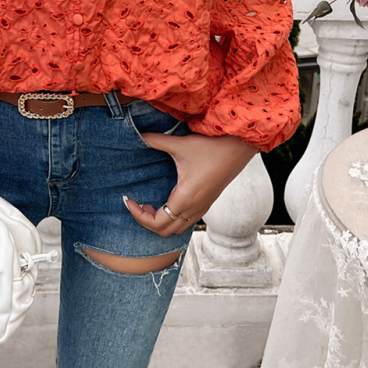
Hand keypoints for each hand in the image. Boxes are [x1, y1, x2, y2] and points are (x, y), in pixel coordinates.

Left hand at [124, 132, 259, 235]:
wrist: (238, 148)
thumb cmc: (211, 147)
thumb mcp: (180, 144)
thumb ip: (156, 140)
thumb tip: (138, 135)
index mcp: (185, 198)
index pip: (157, 223)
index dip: (139, 216)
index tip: (129, 201)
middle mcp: (194, 208)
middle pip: (165, 231)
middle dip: (146, 221)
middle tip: (137, 203)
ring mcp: (202, 208)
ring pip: (177, 229)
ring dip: (160, 221)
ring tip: (149, 204)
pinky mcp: (207, 204)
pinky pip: (186, 222)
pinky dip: (172, 219)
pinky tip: (166, 201)